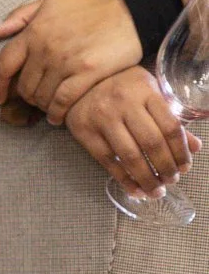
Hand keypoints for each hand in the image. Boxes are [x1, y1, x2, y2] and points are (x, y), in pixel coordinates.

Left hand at [0, 0, 140, 122]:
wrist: (131, 12)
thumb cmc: (88, 7)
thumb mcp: (50, 1)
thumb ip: (20, 16)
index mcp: (33, 32)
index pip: (3, 64)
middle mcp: (46, 48)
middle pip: (24, 85)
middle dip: (26, 96)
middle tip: (34, 99)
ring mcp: (67, 62)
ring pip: (42, 96)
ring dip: (42, 105)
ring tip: (47, 106)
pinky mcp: (88, 73)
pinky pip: (64, 100)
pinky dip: (57, 112)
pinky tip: (58, 116)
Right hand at [63, 66, 195, 194]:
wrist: (79, 82)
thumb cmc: (121, 88)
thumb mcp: (150, 94)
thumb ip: (170, 119)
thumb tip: (194, 147)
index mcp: (145, 91)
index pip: (170, 126)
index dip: (180, 152)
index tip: (185, 166)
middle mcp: (123, 103)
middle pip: (152, 143)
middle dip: (166, 168)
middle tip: (172, 180)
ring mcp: (102, 118)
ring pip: (130, 156)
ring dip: (147, 178)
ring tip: (157, 190)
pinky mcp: (85, 132)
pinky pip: (108, 161)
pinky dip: (124, 179)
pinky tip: (136, 189)